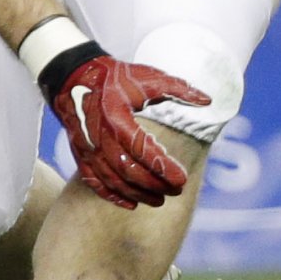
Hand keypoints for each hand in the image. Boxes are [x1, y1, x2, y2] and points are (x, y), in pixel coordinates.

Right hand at [43, 45, 210, 208]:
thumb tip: (208, 100)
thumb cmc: (114, 76)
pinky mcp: (79, 152)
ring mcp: (87, 146)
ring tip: (157, 201)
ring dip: (135, 194)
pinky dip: (110, 194)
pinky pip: (93, 180)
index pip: (142, 150)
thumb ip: (178, 89)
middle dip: (153, 185)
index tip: (182, 180)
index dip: (163, 168)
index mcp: (117, 117)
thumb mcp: (147, 77)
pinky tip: (129, 204)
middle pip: (128, 170)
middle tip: (175, 192)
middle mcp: (99, 135)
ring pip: (112, 179)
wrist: (72, 75)